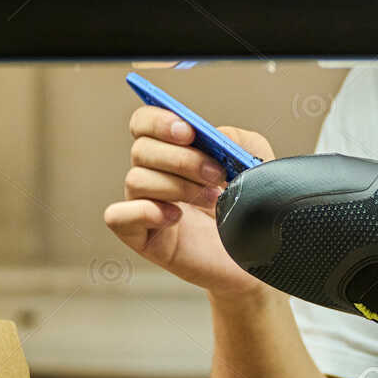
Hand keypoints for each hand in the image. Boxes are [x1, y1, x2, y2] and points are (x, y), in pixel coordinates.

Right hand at [103, 107, 274, 301]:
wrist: (260, 256)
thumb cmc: (250, 211)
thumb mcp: (256, 165)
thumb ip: (237, 140)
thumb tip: (211, 133)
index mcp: (174, 153)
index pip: (145, 124)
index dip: (159, 120)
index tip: (188, 132)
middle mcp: (156, 176)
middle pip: (142, 149)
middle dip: (183, 159)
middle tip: (217, 174)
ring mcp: (147, 207)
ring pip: (136, 180)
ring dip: (177, 186)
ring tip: (211, 200)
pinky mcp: (144, 238)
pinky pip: (117, 216)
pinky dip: (143, 212)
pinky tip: (176, 217)